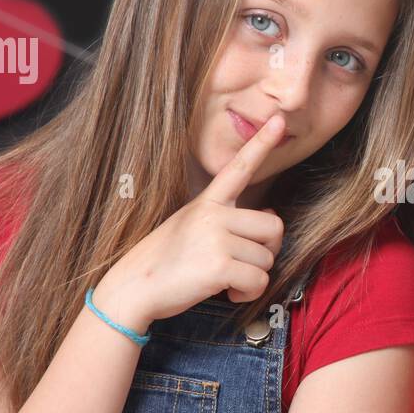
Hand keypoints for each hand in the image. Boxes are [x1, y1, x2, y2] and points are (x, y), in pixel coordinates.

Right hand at [95, 114, 289, 328]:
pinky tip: (227, 291)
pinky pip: (259, 281)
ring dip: (253, 276)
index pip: (240, 168)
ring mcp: (217, 237)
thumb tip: (270, 215)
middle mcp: (214, 214)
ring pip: (268, 258)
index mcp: (208, 201)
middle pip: (274, 226)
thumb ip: (229, 219)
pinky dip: (248, 292)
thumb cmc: (166, 261)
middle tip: (242, 262)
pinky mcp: (219, 265)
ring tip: (225, 279)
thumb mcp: (193, 226)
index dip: (261, 144)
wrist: (133, 287)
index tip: (280, 120)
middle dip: (267, 250)